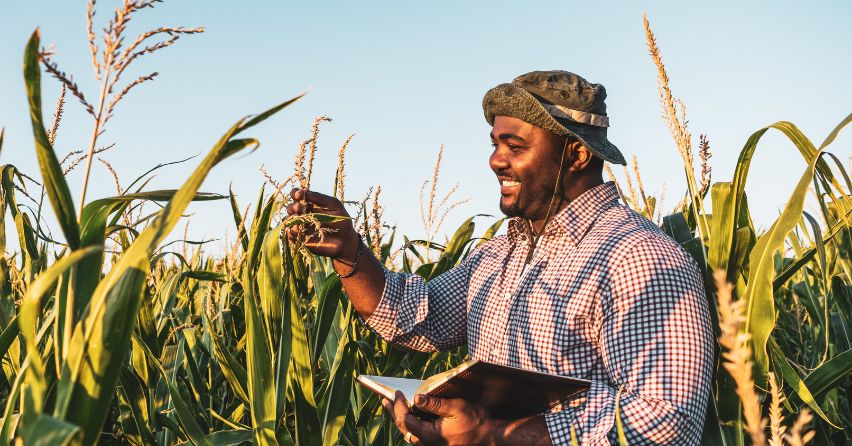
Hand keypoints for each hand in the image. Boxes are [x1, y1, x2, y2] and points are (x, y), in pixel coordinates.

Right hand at [286, 188, 358, 258]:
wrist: (345, 241)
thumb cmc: (341, 221)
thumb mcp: (334, 205)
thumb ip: (319, 198)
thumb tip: (304, 191)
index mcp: (310, 203)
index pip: (298, 195)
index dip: (295, 193)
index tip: (299, 195)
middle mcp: (303, 214)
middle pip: (291, 207)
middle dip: (293, 207)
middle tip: (298, 208)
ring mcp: (301, 226)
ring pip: (289, 220)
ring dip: (291, 218)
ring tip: (298, 218)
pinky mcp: (301, 238)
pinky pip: (291, 235)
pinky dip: (291, 231)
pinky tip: (297, 229)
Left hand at [382, 391, 501, 445]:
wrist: (490, 437)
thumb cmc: (476, 422)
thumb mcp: (456, 408)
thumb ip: (435, 404)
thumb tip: (416, 399)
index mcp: (431, 436)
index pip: (406, 421)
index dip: (398, 407)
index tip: (397, 394)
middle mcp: (428, 443)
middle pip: (404, 428)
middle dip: (394, 413)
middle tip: (386, 400)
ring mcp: (432, 445)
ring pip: (410, 432)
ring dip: (402, 418)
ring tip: (394, 405)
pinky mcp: (436, 443)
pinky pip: (418, 433)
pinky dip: (411, 422)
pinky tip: (411, 413)